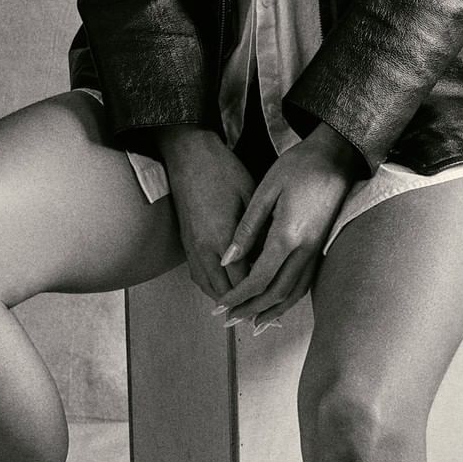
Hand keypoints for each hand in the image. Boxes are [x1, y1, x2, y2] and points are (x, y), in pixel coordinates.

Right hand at [155, 127, 257, 301]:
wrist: (189, 155)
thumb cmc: (223, 171)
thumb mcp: (250, 196)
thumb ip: (260, 229)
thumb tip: (274, 252)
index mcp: (221, 237)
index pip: (244, 279)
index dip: (260, 291)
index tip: (277, 296)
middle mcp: (203, 249)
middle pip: (224, 291)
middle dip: (244, 302)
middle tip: (265, 306)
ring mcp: (191, 248)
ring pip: (208, 287)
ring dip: (227, 297)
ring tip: (247, 301)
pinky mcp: (185, 244)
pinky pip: (198, 276)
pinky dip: (212, 285)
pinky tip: (226, 283)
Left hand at [210, 124, 364, 331]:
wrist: (336, 156)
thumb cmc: (298, 167)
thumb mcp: (265, 190)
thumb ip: (246, 228)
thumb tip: (227, 260)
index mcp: (287, 236)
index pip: (258, 279)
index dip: (237, 296)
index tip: (220, 305)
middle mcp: (305, 250)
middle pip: (275, 294)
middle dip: (250, 310)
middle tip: (228, 320)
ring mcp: (317, 251)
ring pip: (293, 294)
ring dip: (270, 311)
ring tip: (250, 321)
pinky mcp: (322, 247)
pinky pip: (304, 283)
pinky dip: (288, 299)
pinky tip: (277, 303)